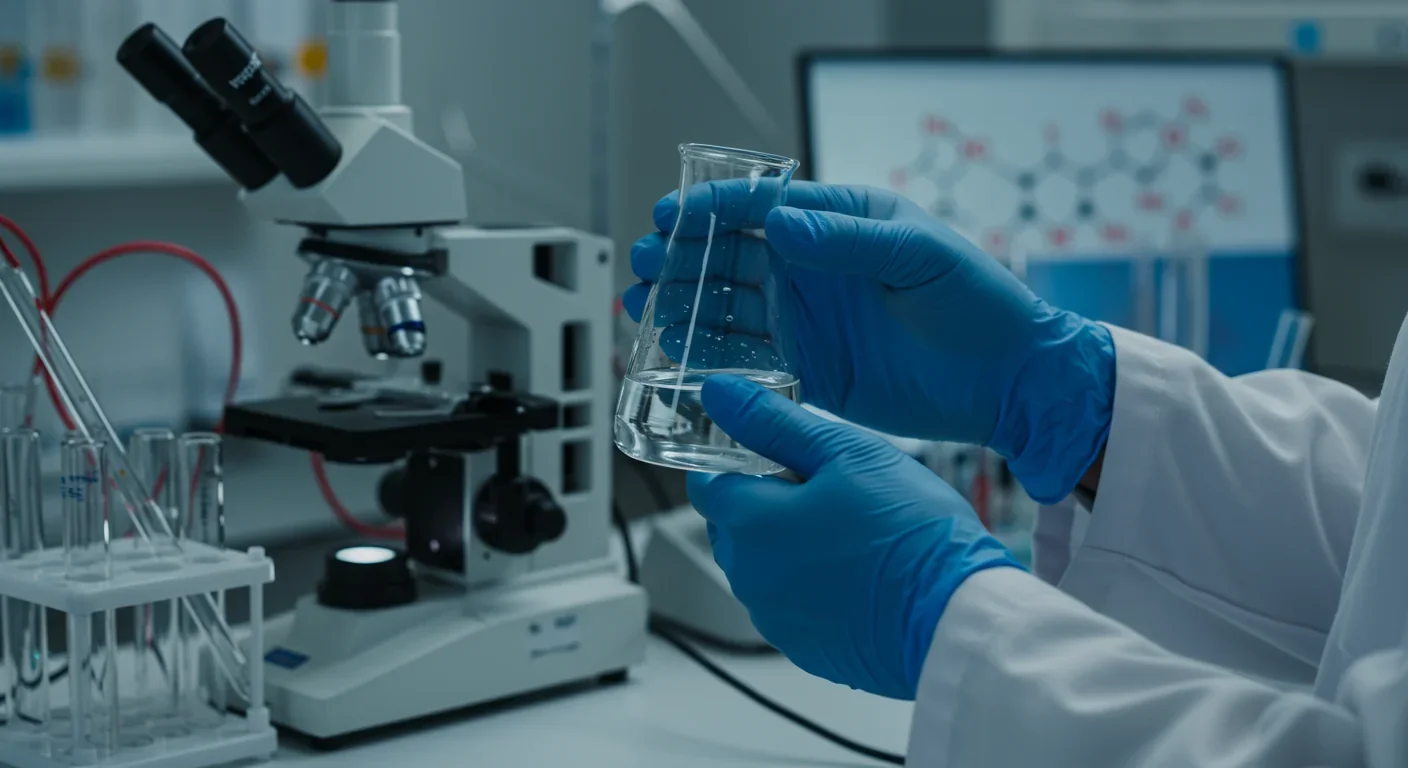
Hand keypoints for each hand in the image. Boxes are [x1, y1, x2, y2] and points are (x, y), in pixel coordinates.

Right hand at [625, 181, 1115, 501]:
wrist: (1005, 380)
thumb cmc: (977, 302)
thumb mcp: (918, 256)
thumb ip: (848, 240)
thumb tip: (782, 223)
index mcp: (838, 224)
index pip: (763, 206)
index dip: (713, 208)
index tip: (672, 215)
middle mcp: (813, 269)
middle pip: (731, 256)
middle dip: (683, 257)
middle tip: (646, 263)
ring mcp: (806, 319)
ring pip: (728, 307)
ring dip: (685, 305)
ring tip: (646, 306)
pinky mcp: (807, 369)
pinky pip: (748, 359)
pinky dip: (711, 356)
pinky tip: (678, 352)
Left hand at [686, 374, 1019, 699]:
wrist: (956, 619)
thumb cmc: (911, 532)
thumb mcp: (847, 453)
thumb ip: (774, 423)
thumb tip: (720, 394)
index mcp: (750, 524)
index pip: (706, 484)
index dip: (736, 462)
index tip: (774, 455)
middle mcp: (750, 578)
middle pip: (731, 527)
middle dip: (762, 504)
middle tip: (827, 489)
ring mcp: (775, 619)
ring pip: (761, 567)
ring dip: (786, 546)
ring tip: (850, 531)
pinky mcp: (805, 649)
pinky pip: (790, 606)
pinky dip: (810, 587)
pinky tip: (857, 574)